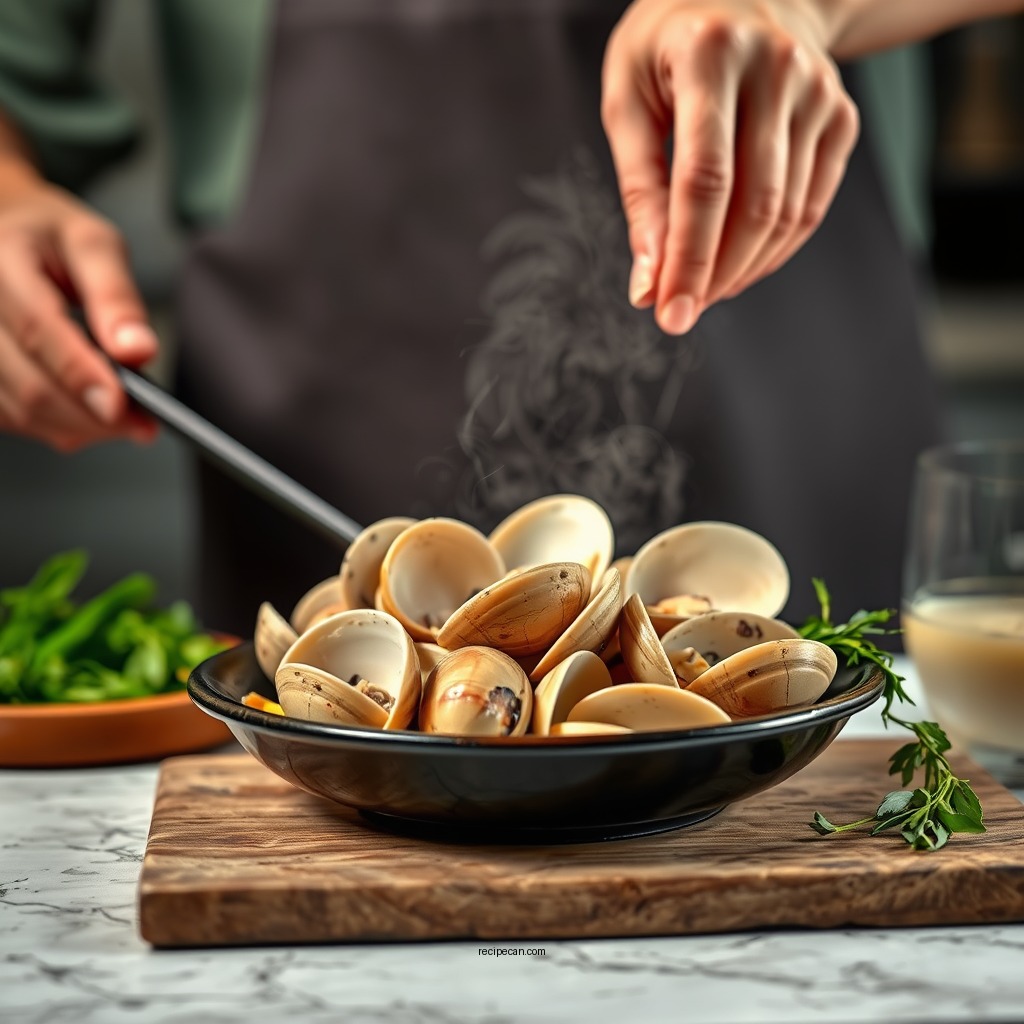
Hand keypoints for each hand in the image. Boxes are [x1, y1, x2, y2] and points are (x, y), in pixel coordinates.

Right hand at [0, 164, 158, 450]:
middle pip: (27, 382)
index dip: (80, 373)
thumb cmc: (50, 239)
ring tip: (123, 418)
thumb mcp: (93, 244)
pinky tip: (86, 413)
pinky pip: (11, 417)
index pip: (37, 328)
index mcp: (2, 259)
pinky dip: (56, 426)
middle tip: (141, 423)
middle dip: (90, 414)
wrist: (5, 235)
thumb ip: (117, 296)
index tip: (120, 406)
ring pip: (19, 410)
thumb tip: (139, 351)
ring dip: (77, 426)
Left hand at [602, 0, 859, 333]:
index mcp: (708, 54)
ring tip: (703, 288)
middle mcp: (776, 66)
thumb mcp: (628, 100)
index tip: (669, 313)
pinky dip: (774, 250)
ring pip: (787, 214)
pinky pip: (811, 206)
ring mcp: (818, 90)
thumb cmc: (668, 49)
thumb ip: (639, 190)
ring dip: (742, 269)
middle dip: (715, 274)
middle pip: (754, 205)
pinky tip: (739, 264)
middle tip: (682, 311)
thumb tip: (649, 282)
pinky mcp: (841, 115)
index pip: (704, 180)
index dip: (688, 257)